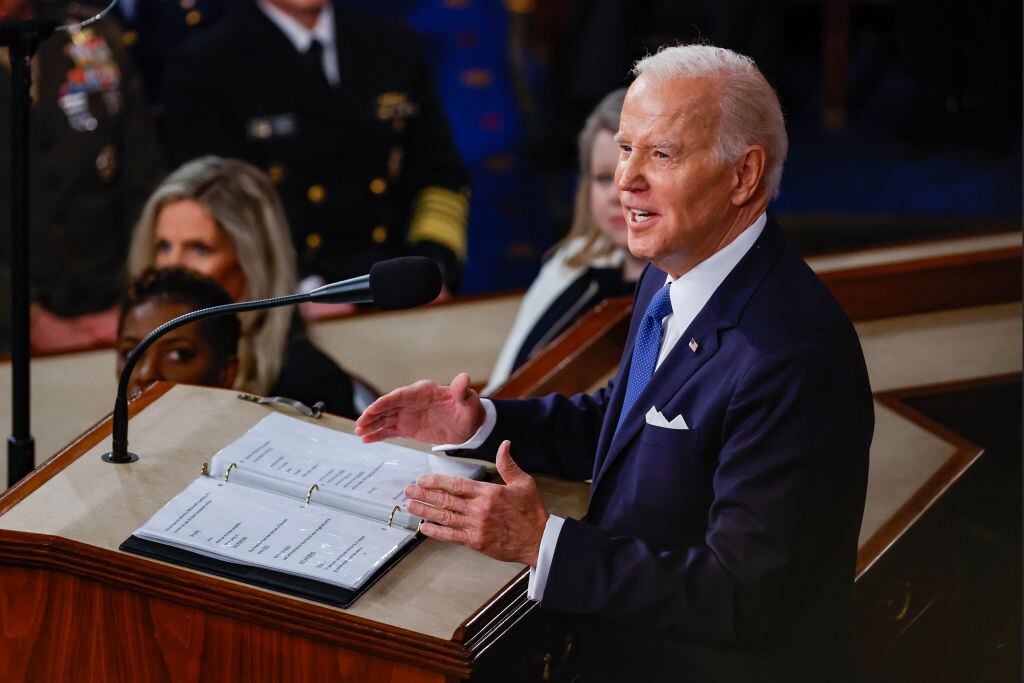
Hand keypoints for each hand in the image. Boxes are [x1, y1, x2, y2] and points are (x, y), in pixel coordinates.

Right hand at [355, 372, 483, 444]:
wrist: (469, 425)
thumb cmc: (468, 409)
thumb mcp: (468, 400)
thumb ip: (462, 391)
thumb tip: (464, 378)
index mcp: (423, 391)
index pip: (400, 396)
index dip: (385, 402)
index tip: (372, 409)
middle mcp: (411, 402)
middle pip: (388, 407)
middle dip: (373, 414)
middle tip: (360, 423)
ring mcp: (408, 415)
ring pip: (385, 419)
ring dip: (371, 425)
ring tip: (358, 432)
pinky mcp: (408, 428)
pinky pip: (390, 431)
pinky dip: (378, 435)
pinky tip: (366, 439)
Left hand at [404, 441, 547, 566]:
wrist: (539, 541)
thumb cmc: (532, 512)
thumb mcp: (523, 483)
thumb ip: (508, 464)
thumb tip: (505, 444)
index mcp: (489, 492)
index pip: (457, 484)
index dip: (437, 481)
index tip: (422, 479)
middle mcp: (479, 509)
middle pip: (446, 499)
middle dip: (424, 494)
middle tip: (408, 490)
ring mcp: (476, 526)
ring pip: (445, 517)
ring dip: (425, 511)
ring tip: (410, 506)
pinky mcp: (476, 542)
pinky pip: (451, 536)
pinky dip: (436, 532)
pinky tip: (424, 528)